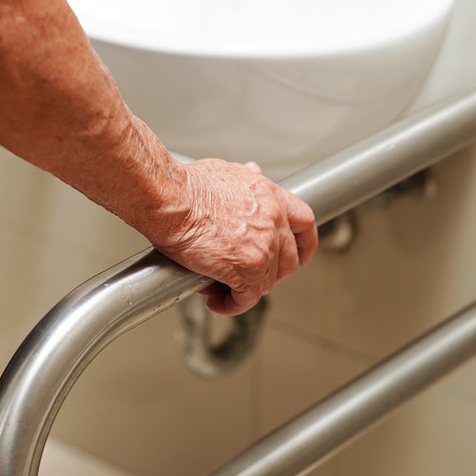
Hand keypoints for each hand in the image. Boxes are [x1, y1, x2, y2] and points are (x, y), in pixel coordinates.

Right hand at [147, 159, 317, 315]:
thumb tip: (252, 172)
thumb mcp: (226, 171)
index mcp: (271, 196)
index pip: (304, 222)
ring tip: (221, 290)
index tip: (300, 255)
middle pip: (289, 259)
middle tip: (249, 278)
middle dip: (270, 273)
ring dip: (245, 290)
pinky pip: (247, 298)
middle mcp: (273, 220)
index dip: (304, 244)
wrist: (171, 198)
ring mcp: (263, 246)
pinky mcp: (246, 269)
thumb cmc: (187, 185)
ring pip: (266, 282)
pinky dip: (232, 304)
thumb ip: (245, 176)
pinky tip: (217, 301)